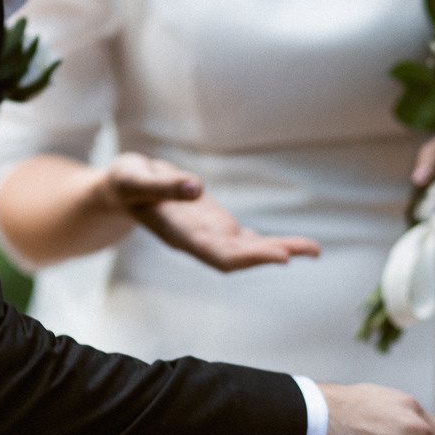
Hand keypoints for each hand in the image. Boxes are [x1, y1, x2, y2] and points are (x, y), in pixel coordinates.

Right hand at [137, 187, 319, 271]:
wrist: (120, 189)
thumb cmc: (124, 182)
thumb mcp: (136, 177)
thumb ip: (164, 186)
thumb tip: (197, 187)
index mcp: (178, 234)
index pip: (217, 253)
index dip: (249, 256)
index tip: (279, 256)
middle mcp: (197, 240)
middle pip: (239, 255)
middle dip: (273, 252)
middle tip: (311, 250)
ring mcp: (207, 235)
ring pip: (247, 249)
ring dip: (279, 248)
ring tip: (314, 249)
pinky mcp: (213, 225)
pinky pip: (245, 239)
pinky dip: (268, 242)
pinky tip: (292, 246)